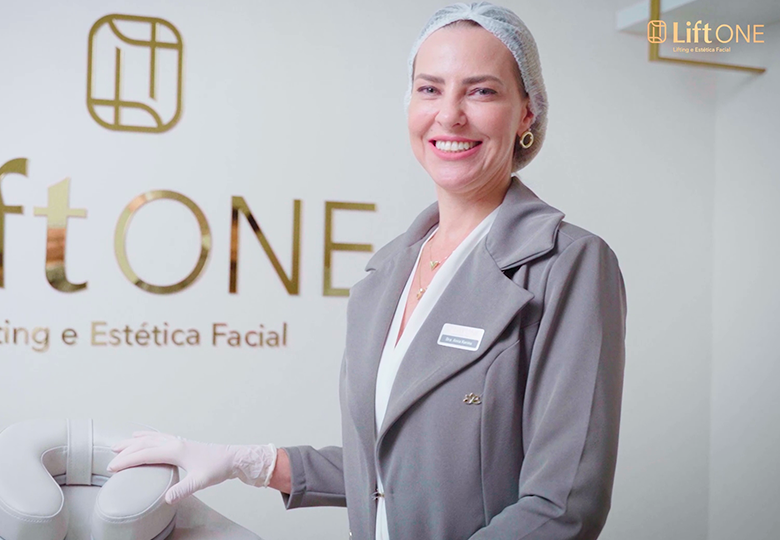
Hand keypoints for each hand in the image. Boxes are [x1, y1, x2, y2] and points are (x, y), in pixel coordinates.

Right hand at [107, 431, 277, 504]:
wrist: (233, 458)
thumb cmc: (218, 467)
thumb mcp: (200, 481)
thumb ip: (183, 489)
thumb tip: (166, 499)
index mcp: (176, 450)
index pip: (145, 454)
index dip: (127, 460)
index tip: (113, 467)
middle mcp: (174, 442)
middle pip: (144, 444)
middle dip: (126, 452)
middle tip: (110, 461)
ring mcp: (178, 441)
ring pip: (150, 438)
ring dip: (133, 442)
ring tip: (118, 445)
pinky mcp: (181, 443)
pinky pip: (159, 437)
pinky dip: (147, 436)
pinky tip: (142, 436)